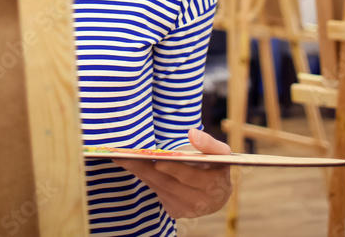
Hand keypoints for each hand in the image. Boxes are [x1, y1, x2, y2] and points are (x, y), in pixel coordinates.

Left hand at [114, 129, 232, 218]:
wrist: (217, 194)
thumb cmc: (216, 166)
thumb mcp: (221, 153)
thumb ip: (208, 143)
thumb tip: (192, 133)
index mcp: (212, 185)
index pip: (190, 177)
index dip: (174, 169)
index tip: (158, 161)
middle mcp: (198, 201)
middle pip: (167, 183)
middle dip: (146, 169)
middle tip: (126, 156)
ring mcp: (185, 209)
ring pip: (158, 188)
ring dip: (140, 173)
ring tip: (123, 157)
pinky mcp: (174, 212)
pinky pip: (156, 192)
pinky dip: (144, 178)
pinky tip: (132, 166)